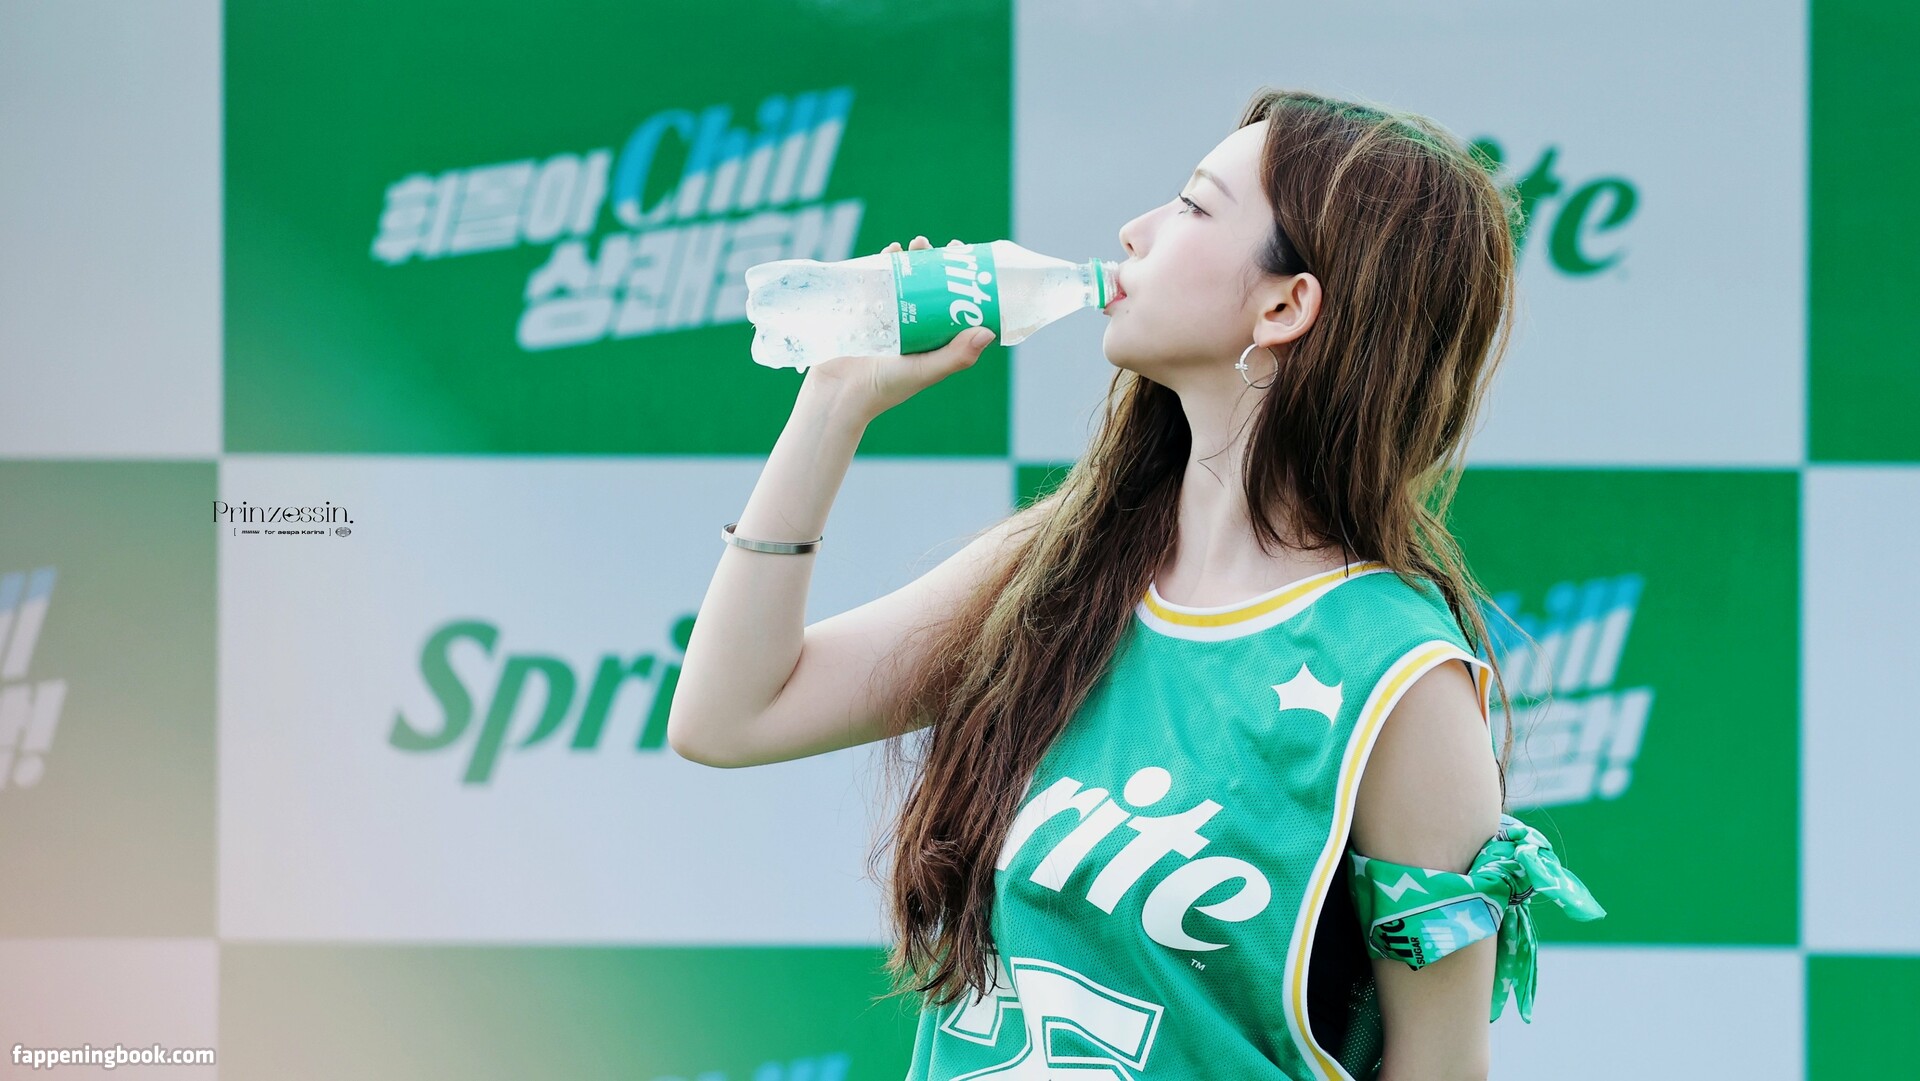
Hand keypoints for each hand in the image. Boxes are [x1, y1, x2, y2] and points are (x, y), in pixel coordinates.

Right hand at [801, 236, 995, 424]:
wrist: (837, 393)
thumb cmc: (885, 388)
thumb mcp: (925, 371)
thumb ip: (955, 356)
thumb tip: (988, 332)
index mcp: (932, 339)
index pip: (953, 305)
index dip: (964, 283)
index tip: (970, 260)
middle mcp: (912, 325)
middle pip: (930, 286)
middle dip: (938, 263)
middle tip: (944, 246)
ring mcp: (886, 315)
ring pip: (904, 279)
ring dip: (913, 258)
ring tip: (916, 244)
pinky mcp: (862, 310)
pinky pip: (876, 280)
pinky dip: (884, 262)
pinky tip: (890, 251)